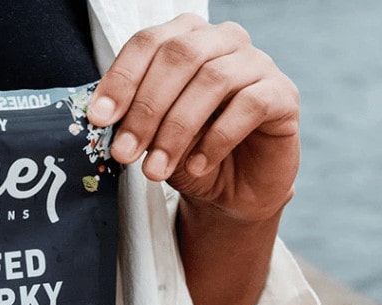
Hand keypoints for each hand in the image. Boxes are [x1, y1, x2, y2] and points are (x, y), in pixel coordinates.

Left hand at [87, 13, 299, 222]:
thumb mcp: (150, 135)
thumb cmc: (188, 152)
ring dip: (176, 130)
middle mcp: (222, 40)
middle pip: (179, 57)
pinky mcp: (283, 94)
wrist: (232, 189)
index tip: (98, 119)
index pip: (148, 42)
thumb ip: (130, 117)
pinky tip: (197, 165)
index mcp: (184, 38)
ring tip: (155, 170)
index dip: (121, 79)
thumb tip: (102, 116)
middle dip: (146, 109)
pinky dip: (216, 139)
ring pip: (213, 80)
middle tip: (124, 152)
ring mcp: (257, 63)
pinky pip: (249, 105)